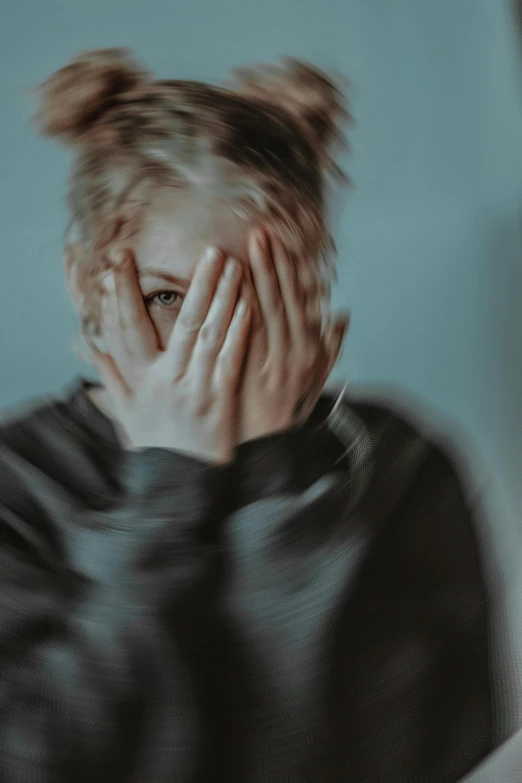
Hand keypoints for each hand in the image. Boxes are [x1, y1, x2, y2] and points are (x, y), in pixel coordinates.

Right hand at [91, 247, 250, 463]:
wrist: (182, 481)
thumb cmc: (156, 444)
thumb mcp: (127, 413)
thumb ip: (112, 378)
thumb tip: (92, 347)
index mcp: (140, 380)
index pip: (126, 327)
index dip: (121, 293)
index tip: (120, 261)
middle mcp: (167, 379)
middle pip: (181, 322)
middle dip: (196, 283)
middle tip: (207, 249)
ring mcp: (196, 386)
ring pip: (210, 333)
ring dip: (223, 296)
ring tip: (232, 263)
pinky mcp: (222, 396)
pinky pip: (231, 356)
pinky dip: (238, 328)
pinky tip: (247, 302)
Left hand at [237, 228, 347, 443]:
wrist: (265, 450)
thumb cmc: (286, 414)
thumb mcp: (316, 382)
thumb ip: (331, 348)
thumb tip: (341, 315)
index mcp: (311, 351)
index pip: (301, 301)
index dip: (291, 270)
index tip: (281, 243)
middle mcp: (295, 352)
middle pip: (284, 298)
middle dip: (274, 263)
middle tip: (263, 232)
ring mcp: (272, 361)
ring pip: (267, 310)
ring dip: (260, 276)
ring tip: (249, 245)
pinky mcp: (250, 370)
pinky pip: (247, 332)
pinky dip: (243, 306)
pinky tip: (233, 284)